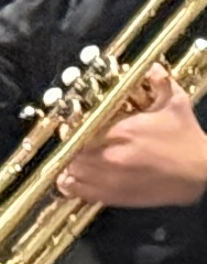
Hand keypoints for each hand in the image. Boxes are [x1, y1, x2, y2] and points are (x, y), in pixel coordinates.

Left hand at [56, 70, 206, 210]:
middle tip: (73, 139)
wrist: (201, 173)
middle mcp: (111, 157)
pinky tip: (71, 177)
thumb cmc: (186, 138)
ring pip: (72, 172)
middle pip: (72, 151)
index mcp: (122, 132)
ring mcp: (111, 180)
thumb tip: (151, 66)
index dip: (71, 126)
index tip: (73, 123)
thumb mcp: (176, 105)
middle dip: (70, 144)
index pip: (80, 129)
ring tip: (73, 156)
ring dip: (69, 163)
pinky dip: (71, 185)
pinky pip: (80, 192)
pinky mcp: (114, 197)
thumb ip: (161, 83)